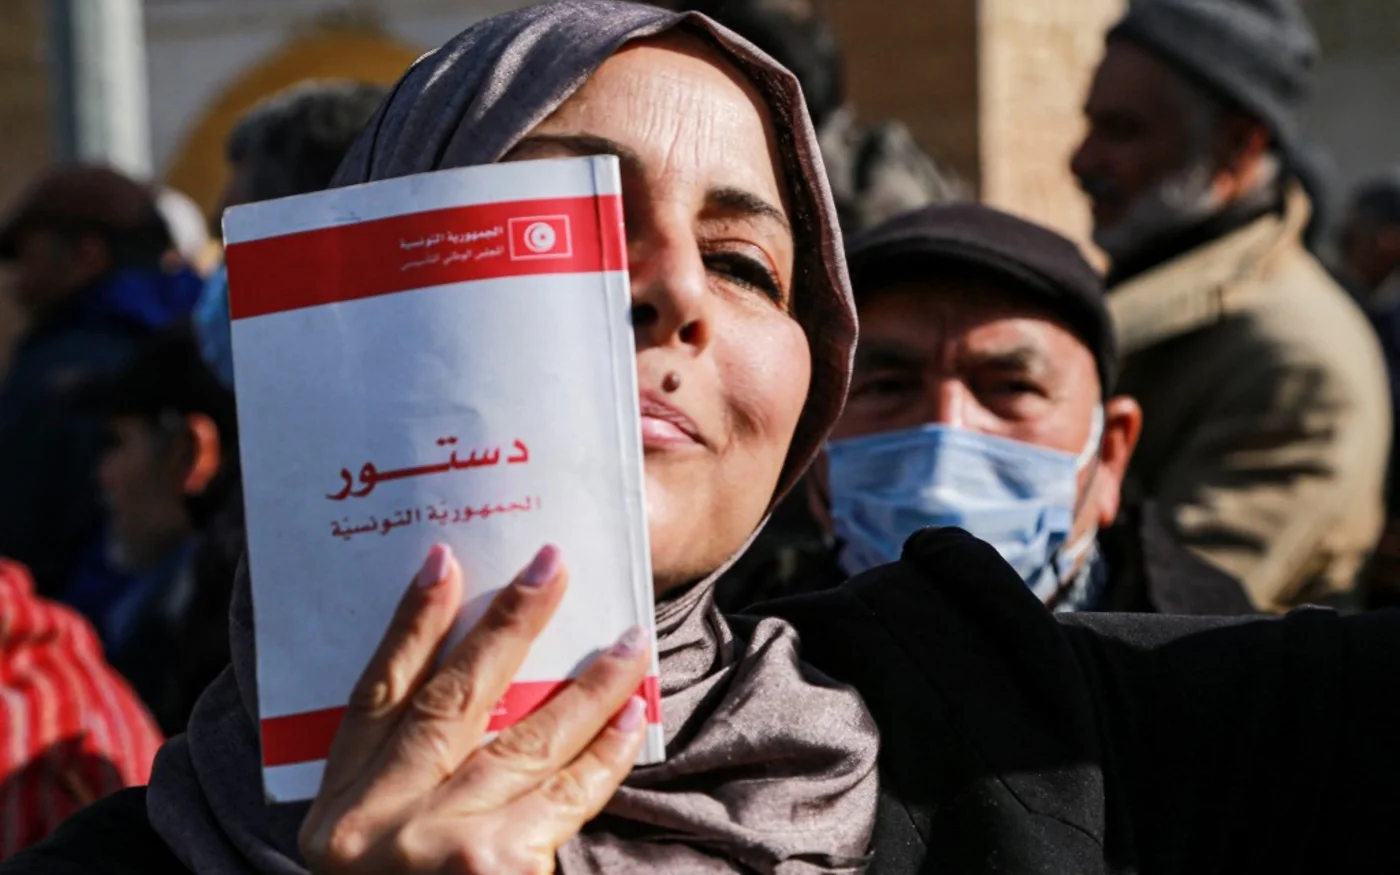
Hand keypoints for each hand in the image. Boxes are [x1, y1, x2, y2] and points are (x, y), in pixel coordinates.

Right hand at [299, 543, 650, 873]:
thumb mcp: (367, 855)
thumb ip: (400, 783)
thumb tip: (484, 691)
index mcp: (335, 813)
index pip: (375, 694)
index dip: (410, 623)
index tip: (445, 560)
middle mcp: (376, 822)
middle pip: (453, 697)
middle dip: (509, 624)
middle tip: (553, 565)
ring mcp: (437, 845)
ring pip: (526, 737)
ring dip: (587, 684)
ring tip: (630, 641)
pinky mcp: (497, 869)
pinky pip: (568, 792)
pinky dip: (606, 751)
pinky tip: (634, 716)